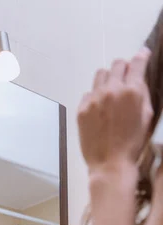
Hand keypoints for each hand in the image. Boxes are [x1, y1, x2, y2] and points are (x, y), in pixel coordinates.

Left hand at [77, 47, 152, 171]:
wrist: (110, 164)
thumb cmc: (133, 143)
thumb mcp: (147, 116)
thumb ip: (143, 93)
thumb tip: (139, 77)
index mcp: (132, 91)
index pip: (137, 62)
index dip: (141, 57)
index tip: (142, 56)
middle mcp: (111, 90)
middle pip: (117, 65)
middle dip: (123, 69)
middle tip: (126, 79)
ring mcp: (94, 99)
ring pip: (100, 75)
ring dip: (108, 80)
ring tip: (110, 94)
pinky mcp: (81, 109)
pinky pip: (89, 93)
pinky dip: (95, 97)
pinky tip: (99, 110)